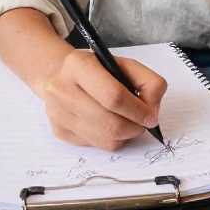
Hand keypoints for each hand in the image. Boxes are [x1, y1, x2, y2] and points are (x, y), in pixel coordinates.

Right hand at [40, 50, 167, 150]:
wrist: (57, 75)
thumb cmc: (96, 70)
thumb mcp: (124, 64)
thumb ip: (148, 82)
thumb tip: (152, 112)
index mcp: (79, 65)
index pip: (113, 96)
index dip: (137, 111)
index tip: (150, 117)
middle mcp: (62, 89)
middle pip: (110, 124)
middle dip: (134, 128)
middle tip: (142, 124)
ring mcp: (57, 113)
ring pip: (105, 140)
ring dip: (125, 136)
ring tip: (128, 123)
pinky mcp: (59, 132)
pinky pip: (96, 146)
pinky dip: (110, 139)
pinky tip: (108, 125)